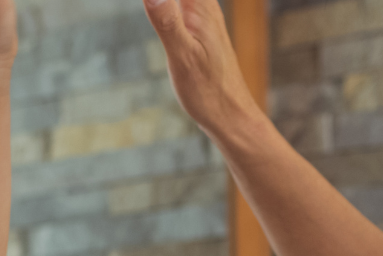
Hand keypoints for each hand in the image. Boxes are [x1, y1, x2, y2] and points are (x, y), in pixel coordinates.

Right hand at [142, 0, 261, 136]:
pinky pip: (183, 4)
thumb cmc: (209, 92)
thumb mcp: (182, 57)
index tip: (150, 0)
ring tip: (151, 4)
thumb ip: (167, 21)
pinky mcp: (200, 30)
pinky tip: (161, 7)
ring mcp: (203, 17)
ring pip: (179, 0)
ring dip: (163, 1)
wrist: (232, 117)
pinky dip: (169, 5)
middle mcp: (204, 7)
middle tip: (149, 2)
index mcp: (200, 8)